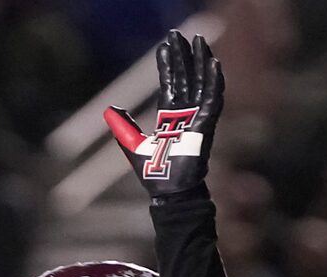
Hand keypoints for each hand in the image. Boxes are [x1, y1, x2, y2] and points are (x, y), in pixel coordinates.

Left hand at [104, 31, 223, 199]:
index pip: (170, 83)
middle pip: (187, 77)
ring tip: (199, 40)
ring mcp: (197, 118)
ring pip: (202, 83)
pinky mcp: (206, 126)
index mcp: (169, 117)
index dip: (168, 64)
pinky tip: (214, 64)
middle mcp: (185, 114)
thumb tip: (112, 109)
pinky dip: (214, 82)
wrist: (168, 192)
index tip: (165, 44)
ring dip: (201, 61)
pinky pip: (213, 99)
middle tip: (181, 33)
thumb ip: (124, 126)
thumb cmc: (154, 174)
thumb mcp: (132, 145)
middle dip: (184, 55)